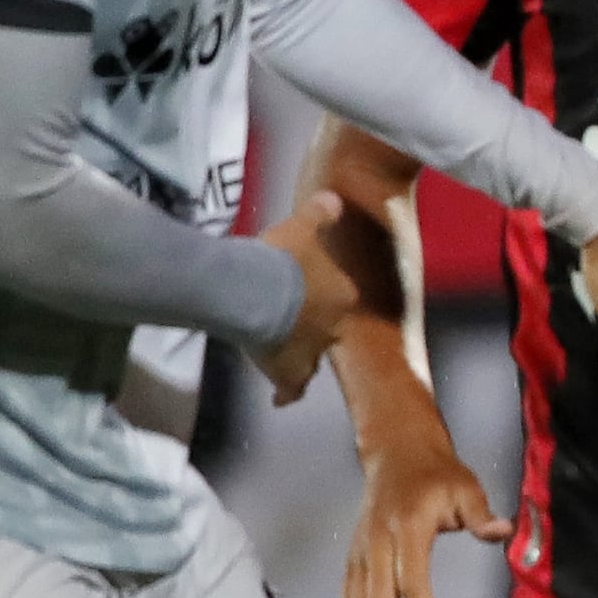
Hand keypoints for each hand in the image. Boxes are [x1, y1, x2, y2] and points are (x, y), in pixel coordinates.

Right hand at [250, 191, 372, 403]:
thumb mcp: (301, 226)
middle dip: (313, 326)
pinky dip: (287, 392)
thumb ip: (320, 213)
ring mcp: (312, 351)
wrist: (256, 290)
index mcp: (342, 294)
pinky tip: (280, 399)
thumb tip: (333, 198)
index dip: (323, 294)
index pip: (340, 296)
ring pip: (312, 359)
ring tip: (287, 359)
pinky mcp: (287, 371)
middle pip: (328, 330)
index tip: (308, 291)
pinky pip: (292, 387)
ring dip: (301, 358)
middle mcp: (334, 327)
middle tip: (292, 322)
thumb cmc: (282, 256)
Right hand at [341, 429, 506, 597]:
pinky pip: (349, 595)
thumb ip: (481, 514)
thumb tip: (504, 530)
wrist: (396, 451)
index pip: (411, 579)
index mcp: (407, 526)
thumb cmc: (437, 474)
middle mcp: (377, 541)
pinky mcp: (354, 555)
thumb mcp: (466, 486)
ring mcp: (361, 549)